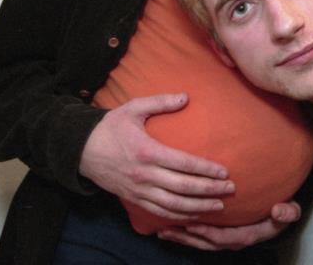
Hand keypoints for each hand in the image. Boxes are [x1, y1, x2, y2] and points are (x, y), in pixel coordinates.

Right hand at [79, 93, 233, 220]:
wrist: (81, 150)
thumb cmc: (110, 127)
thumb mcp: (133, 108)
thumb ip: (160, 102)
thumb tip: (186, 96)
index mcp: (148, 151)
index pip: (184, 164)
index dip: (206, 169)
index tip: (224, 171)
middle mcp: (145, 175)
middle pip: (184, 187)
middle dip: (210, 190)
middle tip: (231, 189)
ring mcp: (139, 190)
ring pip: (174, 205)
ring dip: (199, 207)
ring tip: (219, 205)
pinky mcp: (134, 199)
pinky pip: (160, 212)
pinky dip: (180, 216)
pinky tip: (195, 213)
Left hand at [156, 201, 301, 250]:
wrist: (280, 216)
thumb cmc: (281, 213)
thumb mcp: (289, 212)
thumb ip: (288, 213)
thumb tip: (280, 210)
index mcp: (246, 236)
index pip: (223, 237)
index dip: (207, 233)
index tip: (191, 225)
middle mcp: (233, 241)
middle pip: (205, 242)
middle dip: (185, 237)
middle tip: (166, 228)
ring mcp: (224, 239)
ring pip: (199, 242)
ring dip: (181, 237)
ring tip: (162, 230)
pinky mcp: (218, 235)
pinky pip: (199, 238)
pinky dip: (184, 234)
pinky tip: (169, 228)